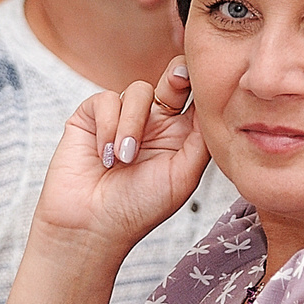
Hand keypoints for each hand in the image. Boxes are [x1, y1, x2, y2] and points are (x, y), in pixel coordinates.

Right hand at [34, 61, 209, 258]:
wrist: (90, 227)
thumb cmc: (139, 209)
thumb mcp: (183, 176)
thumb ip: (201, 139)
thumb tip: (213, 104)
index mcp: (179, 136)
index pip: (196, 99)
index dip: (202, 85)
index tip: (203, 84)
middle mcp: (153, 123)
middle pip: (172, 80)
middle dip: (176, 77)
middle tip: (177, 83)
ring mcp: (122, 118)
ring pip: (139, 90)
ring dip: (133, 125)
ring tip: (125, 160)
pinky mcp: (91, 117)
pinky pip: (107, 100)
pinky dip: (108, 126)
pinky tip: (105, 156)